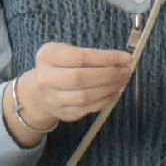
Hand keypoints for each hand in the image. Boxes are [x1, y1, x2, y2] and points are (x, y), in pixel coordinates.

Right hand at [9, 41, 135, 147]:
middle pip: (81, 78)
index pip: (81, 57)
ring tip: (123, 80)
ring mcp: (54, 99)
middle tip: (126, 71)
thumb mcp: (66, 52)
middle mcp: (46, 78)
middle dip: (109, 74)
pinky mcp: (64, 114)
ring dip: (110, 88)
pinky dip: (106, 100)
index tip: (125, 57)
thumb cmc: (58, 67)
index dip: (106, 58)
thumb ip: (90, 54)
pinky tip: (115, 92)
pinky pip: (88, 108)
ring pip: (85, 96)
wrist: (38, 93)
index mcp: (48, 56)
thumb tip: (122, 60)